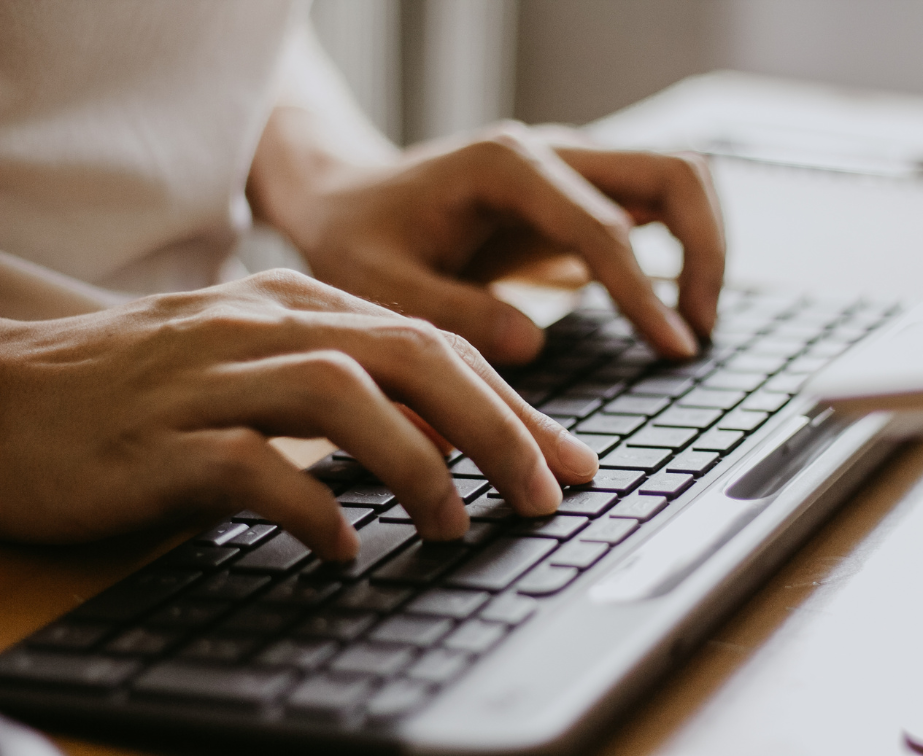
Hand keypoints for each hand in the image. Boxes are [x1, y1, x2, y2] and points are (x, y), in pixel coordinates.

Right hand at [0, 270, 598, 557]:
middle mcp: (263, 325)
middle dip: (498, 425)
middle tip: (547, 494)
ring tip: (454, 524)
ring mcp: (208, 376)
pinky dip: (309, 508)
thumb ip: (349, 389)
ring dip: (417, 463)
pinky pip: (249, 466)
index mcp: (298, 306)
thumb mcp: (260, 367)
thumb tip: (446, 439)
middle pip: (410, 354)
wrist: (3, 389)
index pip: (433, 342)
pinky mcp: (155, 439)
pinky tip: (340, 551)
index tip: (568, 461)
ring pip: (342, 395)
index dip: (513, 403)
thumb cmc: (145, 388)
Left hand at [249, 114, 725, 364]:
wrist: (347, 200)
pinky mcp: (578, 194)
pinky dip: (680, 249)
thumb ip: (452, 311)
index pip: (605, 226)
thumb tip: (535, 343)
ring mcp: (572, 168)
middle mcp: (552, 153)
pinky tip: (665, 311)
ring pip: (678, 179)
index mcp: (506, 167)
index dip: (644, 293)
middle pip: (675, 172)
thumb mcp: (379, 283)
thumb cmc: (358, 239)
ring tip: (691, 325)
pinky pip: (654, 206)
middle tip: (696, 332)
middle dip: (706, 251)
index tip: (673, 349)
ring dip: (704, 246)